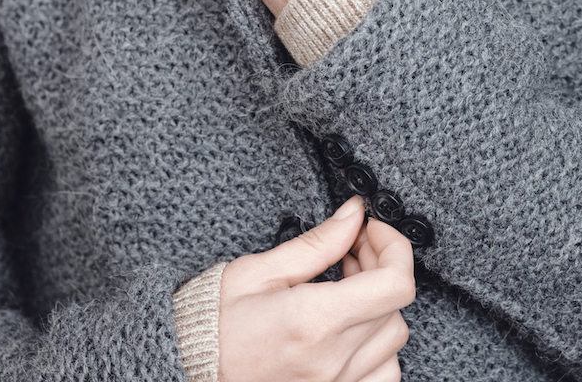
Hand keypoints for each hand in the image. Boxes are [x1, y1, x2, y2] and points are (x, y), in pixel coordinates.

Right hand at [218, 196, 415, 381]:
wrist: (186, 371)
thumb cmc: (212, 325)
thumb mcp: (258, 272)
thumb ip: (315, 244)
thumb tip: (354, 215)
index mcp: (313, 320)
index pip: (394, 284)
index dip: (394, 247)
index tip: (372, 230)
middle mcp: (331, 360)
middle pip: (396, 306)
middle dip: (380, 267)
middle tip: (350, 252)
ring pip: (394, 341)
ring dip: (380, 308)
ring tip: (346, 290)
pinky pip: (383, 375)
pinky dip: (378, 348)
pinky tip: (350, 329)